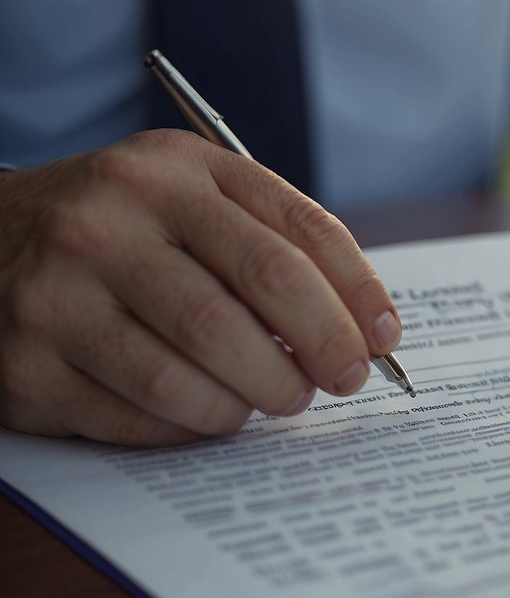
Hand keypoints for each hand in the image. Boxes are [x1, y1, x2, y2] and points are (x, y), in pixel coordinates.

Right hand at [0, 130, 401, 444]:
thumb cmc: (128, 232)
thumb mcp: (197, 201)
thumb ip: (278, 245)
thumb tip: (369, 331)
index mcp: (174, 171)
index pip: (295, 233)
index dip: (357, 294)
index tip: (386, 339)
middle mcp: (111, 218)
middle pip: (252, 300)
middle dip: (320, 351)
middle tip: (341, 381)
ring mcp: (60, 289)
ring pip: (194, 370)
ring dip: (256, 399)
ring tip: (273, 400)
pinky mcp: (28, 363)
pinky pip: (140, 416)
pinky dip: (193, 425)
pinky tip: (208, 412)